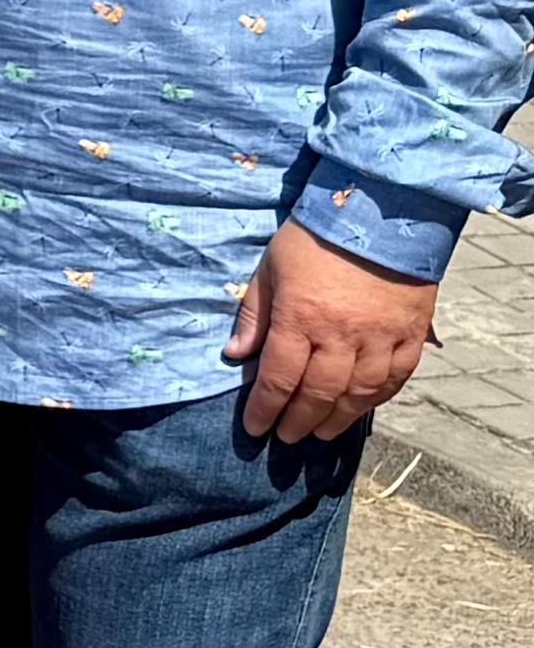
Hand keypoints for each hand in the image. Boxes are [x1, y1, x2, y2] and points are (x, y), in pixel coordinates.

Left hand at [222, 218, 437, 445]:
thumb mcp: (271, 267)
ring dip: (339, 418)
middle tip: (286, 438)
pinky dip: (379, 397)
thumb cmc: (316, 236)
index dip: (264, 409)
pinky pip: (397, 377)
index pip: (278, 378)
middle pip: (318, 393)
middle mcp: (342, 334)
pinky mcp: (412, 332)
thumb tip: (236, 354)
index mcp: (301, 318)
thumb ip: (254, 313)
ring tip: (321, 432)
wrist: (382, 209)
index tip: (255, 428)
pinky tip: (363, 407)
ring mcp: (381, 336)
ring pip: (360, 392)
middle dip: (299, 421)